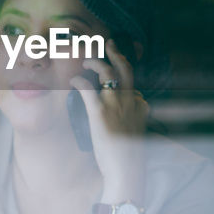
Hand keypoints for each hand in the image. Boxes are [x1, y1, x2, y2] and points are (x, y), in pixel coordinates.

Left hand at [69, 40, 148, 190]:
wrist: (125, 171)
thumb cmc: (129, 157)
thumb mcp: (138, 134)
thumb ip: (138, 118)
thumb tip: (141, 108)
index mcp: (140, 108)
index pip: (134, 86)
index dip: (124, 79)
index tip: (116, 72)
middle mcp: (130, 102)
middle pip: (126, 69)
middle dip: (117, 53)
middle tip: (110, 43)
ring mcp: (116, 106)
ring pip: (108, 73)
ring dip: (96, 62)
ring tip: (87, 60)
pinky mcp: (100, 113)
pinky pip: (87, 89)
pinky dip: (79, 81)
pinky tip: (73, 80)